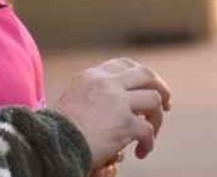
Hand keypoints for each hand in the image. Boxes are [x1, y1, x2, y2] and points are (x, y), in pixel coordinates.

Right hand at [53, 58, 172, 168]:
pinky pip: (147, 130)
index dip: (141, 76)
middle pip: (146, 74)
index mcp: (92, 76)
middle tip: (166, 104)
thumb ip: (95, 95)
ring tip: (151, 132)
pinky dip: (149, 142)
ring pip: (154, 100)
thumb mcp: (74, 100)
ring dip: (157, 118)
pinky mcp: (125, 123)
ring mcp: (118, 102)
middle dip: (161, 88)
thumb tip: (119, 102)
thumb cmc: (57, 130)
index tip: (148, 87)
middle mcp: (107, 83)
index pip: (124, 65)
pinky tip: (141, 151)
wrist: (50, 145)